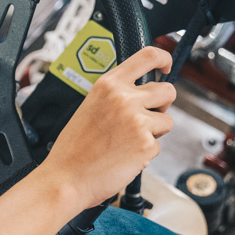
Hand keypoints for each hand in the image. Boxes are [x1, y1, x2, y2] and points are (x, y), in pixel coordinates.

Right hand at [40, 47, 175, 209]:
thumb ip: (116, 96)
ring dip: (154, 132)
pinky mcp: (145, 144)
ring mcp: (137, 121)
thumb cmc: (74, 149)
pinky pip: (158, 146)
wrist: (66, 179)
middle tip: (146, 118)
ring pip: (167, 121)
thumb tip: (144, 94)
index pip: (148, 56)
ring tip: (128, 141)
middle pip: (167, 90)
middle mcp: (124, 98)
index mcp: (108, 85)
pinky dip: (145, 153)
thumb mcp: (91, 107)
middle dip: (163, 105)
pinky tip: (124, 156)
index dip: (163, 59)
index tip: (166, 66)